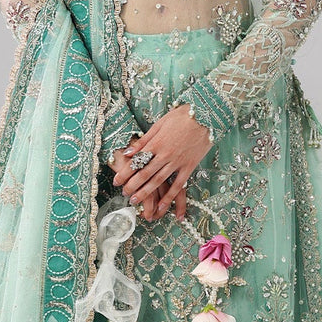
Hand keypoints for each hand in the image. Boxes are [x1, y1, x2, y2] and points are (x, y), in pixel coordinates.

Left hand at [110, 104, 212, 219]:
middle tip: (124, 194)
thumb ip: (144, 140)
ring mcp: (177, 162)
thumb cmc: (181, 117)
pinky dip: (170, 196)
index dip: (125, 172)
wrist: (205, 116)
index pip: (136, 162)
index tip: (116, 181)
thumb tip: (128, 152)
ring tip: (135, 201)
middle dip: (132, 185)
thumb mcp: (159, 124)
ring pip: (158, 181)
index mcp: (156, 144)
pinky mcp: (189, 166)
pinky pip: (178, 185)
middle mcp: (165, 155)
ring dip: (146, 192)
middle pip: (145, 174)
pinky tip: (163, 206)